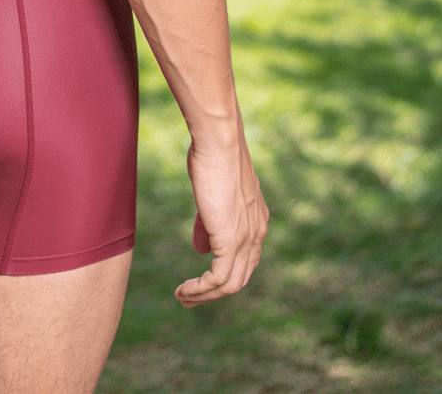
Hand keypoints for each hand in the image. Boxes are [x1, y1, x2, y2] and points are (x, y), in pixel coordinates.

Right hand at [175, 135, 268, 306]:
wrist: (219, 142)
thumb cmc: (212, 156)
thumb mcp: (213, 193)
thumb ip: (210, 223)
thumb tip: (203, 249)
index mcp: (257, 220)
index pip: (246, 259)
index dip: (225, 272)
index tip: (202, 279)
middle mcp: (257, 233)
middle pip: (241, 277)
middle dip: (215, 292)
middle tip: (191, 298)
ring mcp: (247, 238)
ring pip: (231, 284)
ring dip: (206, 296)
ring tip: (183, 298)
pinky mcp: (230, 240)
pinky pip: (218, 279)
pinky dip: (200, 290)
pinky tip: (183, 290)